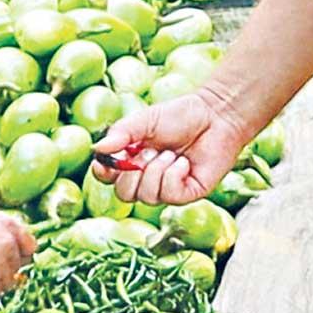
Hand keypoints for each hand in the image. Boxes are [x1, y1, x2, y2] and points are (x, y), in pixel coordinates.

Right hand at [0, 210, 36, 297]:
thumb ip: (2, 237)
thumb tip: (19, 259)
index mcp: (9, 224)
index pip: (30, 247)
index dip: (17, 256)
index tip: (5, 262)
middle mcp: (11, 241)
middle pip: (21, 266)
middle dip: (5, 270)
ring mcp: (4, 260)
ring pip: (9, 282)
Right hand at [92, 88, 253, 205]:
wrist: (215, 116)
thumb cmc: (181, 116)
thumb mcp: (145, 120)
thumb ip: (121, 133)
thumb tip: (97, 149)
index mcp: (132, 159)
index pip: (107, 177)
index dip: (103, 173)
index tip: (106, 162)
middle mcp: (147, 178)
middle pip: (123, 193)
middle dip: (133, 171)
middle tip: (150, 150)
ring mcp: (166, 189)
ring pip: (145, 196)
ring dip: (156, 170)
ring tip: (171, 153)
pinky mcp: (186, 194)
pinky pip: (168, 195)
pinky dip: (173, 176)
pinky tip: (184, 163)